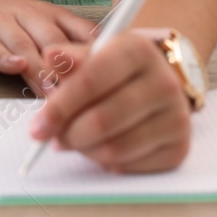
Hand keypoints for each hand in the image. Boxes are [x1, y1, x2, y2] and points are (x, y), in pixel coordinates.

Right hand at [0, 0, 98, 95]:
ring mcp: (1, 21)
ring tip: (53, 94)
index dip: (96, 53)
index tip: (111, 75)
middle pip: (54, 40)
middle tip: (83, 95)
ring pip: (24, 44)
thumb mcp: (44, 24)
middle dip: (69, 68)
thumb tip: (107, 77)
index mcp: (52, 14)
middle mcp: (29, 15)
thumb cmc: (11, 19)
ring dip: (40, 69)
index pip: (81, 31)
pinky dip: (2, 56)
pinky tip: (13, 66)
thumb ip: (71, 46)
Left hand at [27, 30, 191, 173]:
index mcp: (139, 50)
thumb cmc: (118, 70)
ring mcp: (177, 116)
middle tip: (53, 139)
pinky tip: (103, 147)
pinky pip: (130, 166)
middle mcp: (165, 82)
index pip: (90, 81)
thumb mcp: (95, 55)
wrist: (161, 84)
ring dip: (85, 151)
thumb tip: (50, 56)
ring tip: (77, 140)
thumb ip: (71, 60)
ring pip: (114, 149)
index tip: (36, 128)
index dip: (58, 108)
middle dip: (68, 135)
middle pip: (101, 120)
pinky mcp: (180, 147)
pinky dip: (107, 162)